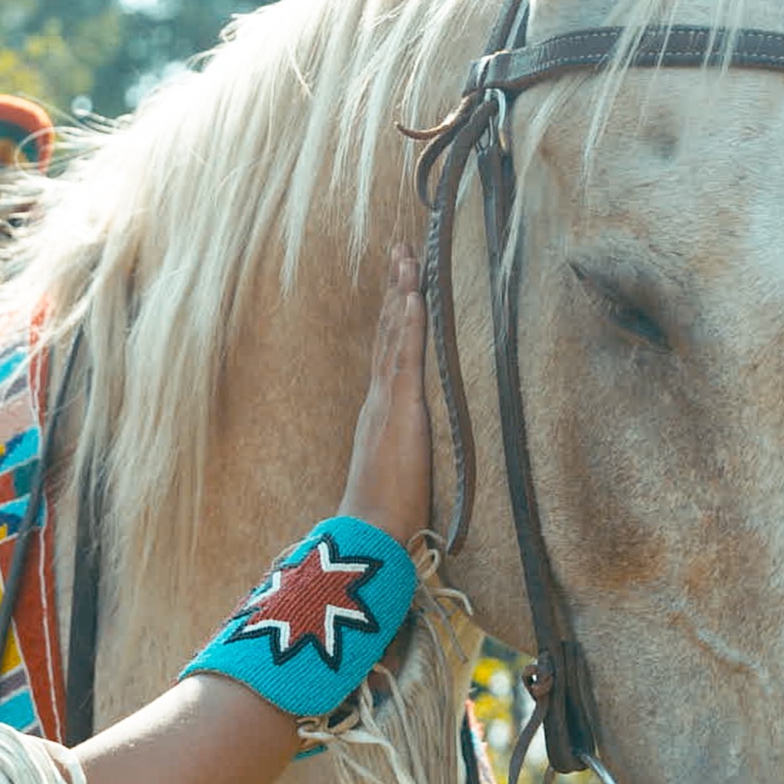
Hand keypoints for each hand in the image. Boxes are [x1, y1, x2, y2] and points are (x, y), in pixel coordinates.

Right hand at [337, 243, 429, 547]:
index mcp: (381, 411)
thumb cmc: (384, 515)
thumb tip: (414, 453)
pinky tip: (411, 296)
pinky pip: (403, 359)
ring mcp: (387, 402)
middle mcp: (379, 399)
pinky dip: (406, 325)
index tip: (400, 281)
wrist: (369, 534)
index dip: (394, 315)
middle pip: (387, 332)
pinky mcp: (399, 411)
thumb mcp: (398, 473)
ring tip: (406, 256)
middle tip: (400, 248)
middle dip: (395, 288)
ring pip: (393, 336)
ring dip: (400, 293)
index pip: (388, 351)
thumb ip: (404, 454)